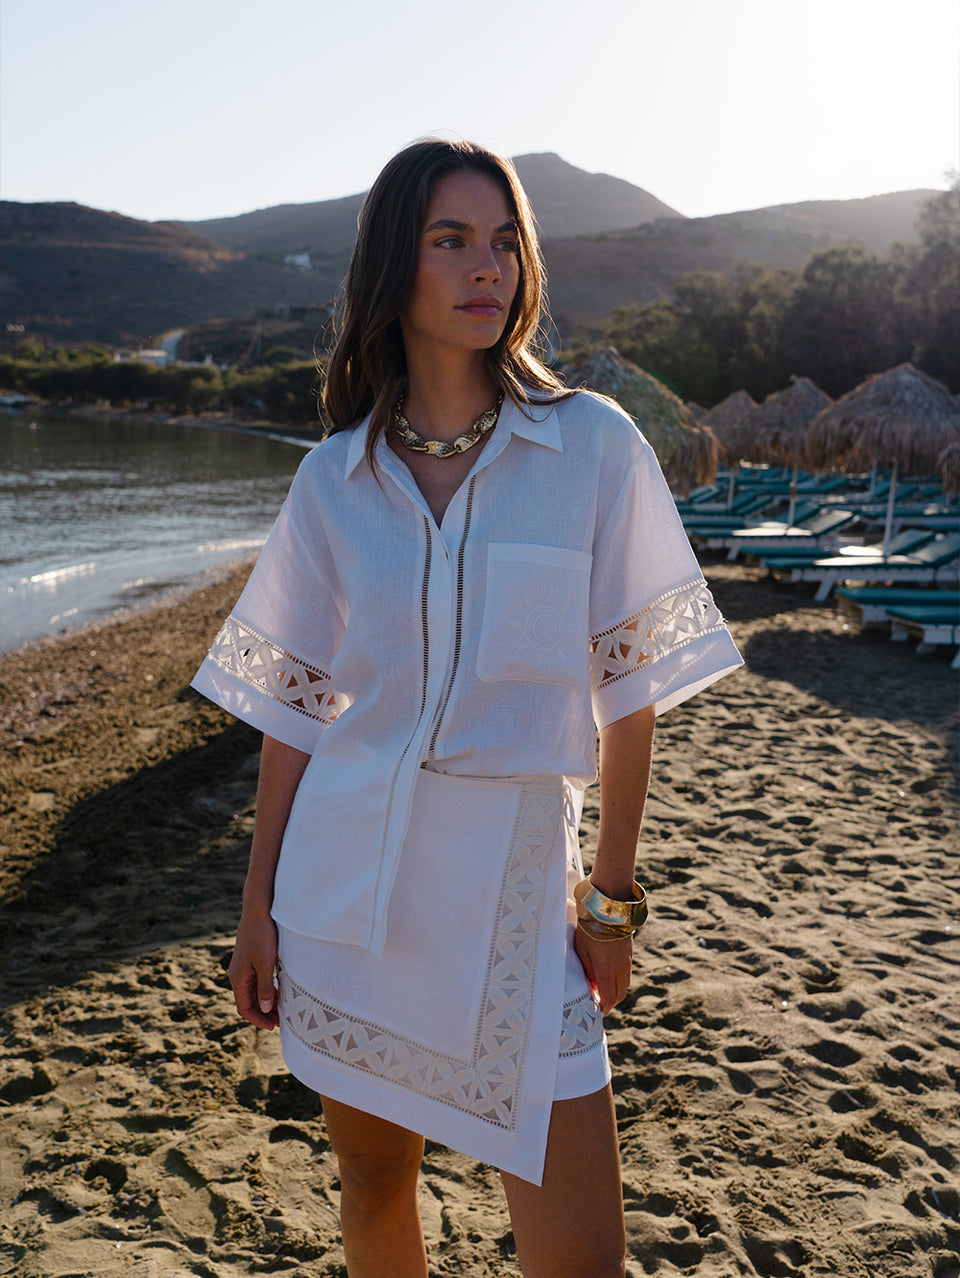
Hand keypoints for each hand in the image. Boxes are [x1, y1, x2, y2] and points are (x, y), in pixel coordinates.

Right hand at [228, 908, 279, 1029]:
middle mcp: (238, 974)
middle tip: (281, 1021)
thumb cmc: (262, 936)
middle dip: (264, 1013)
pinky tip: (280, 992)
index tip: (273, 1027)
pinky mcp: (251, 960)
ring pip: (253, 992)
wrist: (258, 911)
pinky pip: (257, 981)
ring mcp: (244, 967)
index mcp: (238, 978)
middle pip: (249, 1002)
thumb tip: (265, 1009)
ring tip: (283, 1010)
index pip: (244, 1008)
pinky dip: (267, 990)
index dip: (258, 1019)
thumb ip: (265, 988)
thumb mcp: (266, 964)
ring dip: (266, 1002)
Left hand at [573, 925, 632, 1014]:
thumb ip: (588, 971)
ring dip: (615, 992)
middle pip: (618, 995)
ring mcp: (627, 962)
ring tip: (603, 992)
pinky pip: (626, 974)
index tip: (597, 1012)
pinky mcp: (629, 954)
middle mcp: (620, 969)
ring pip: (624, 985)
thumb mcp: (582, 951)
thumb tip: (592, 985)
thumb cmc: (589, 930)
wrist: (608, 910)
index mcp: (606, 971)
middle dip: (610, 1003)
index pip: (608, 998)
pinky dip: (619, 981)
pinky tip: (609, 977)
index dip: (603, 1008)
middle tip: (600, 1005)